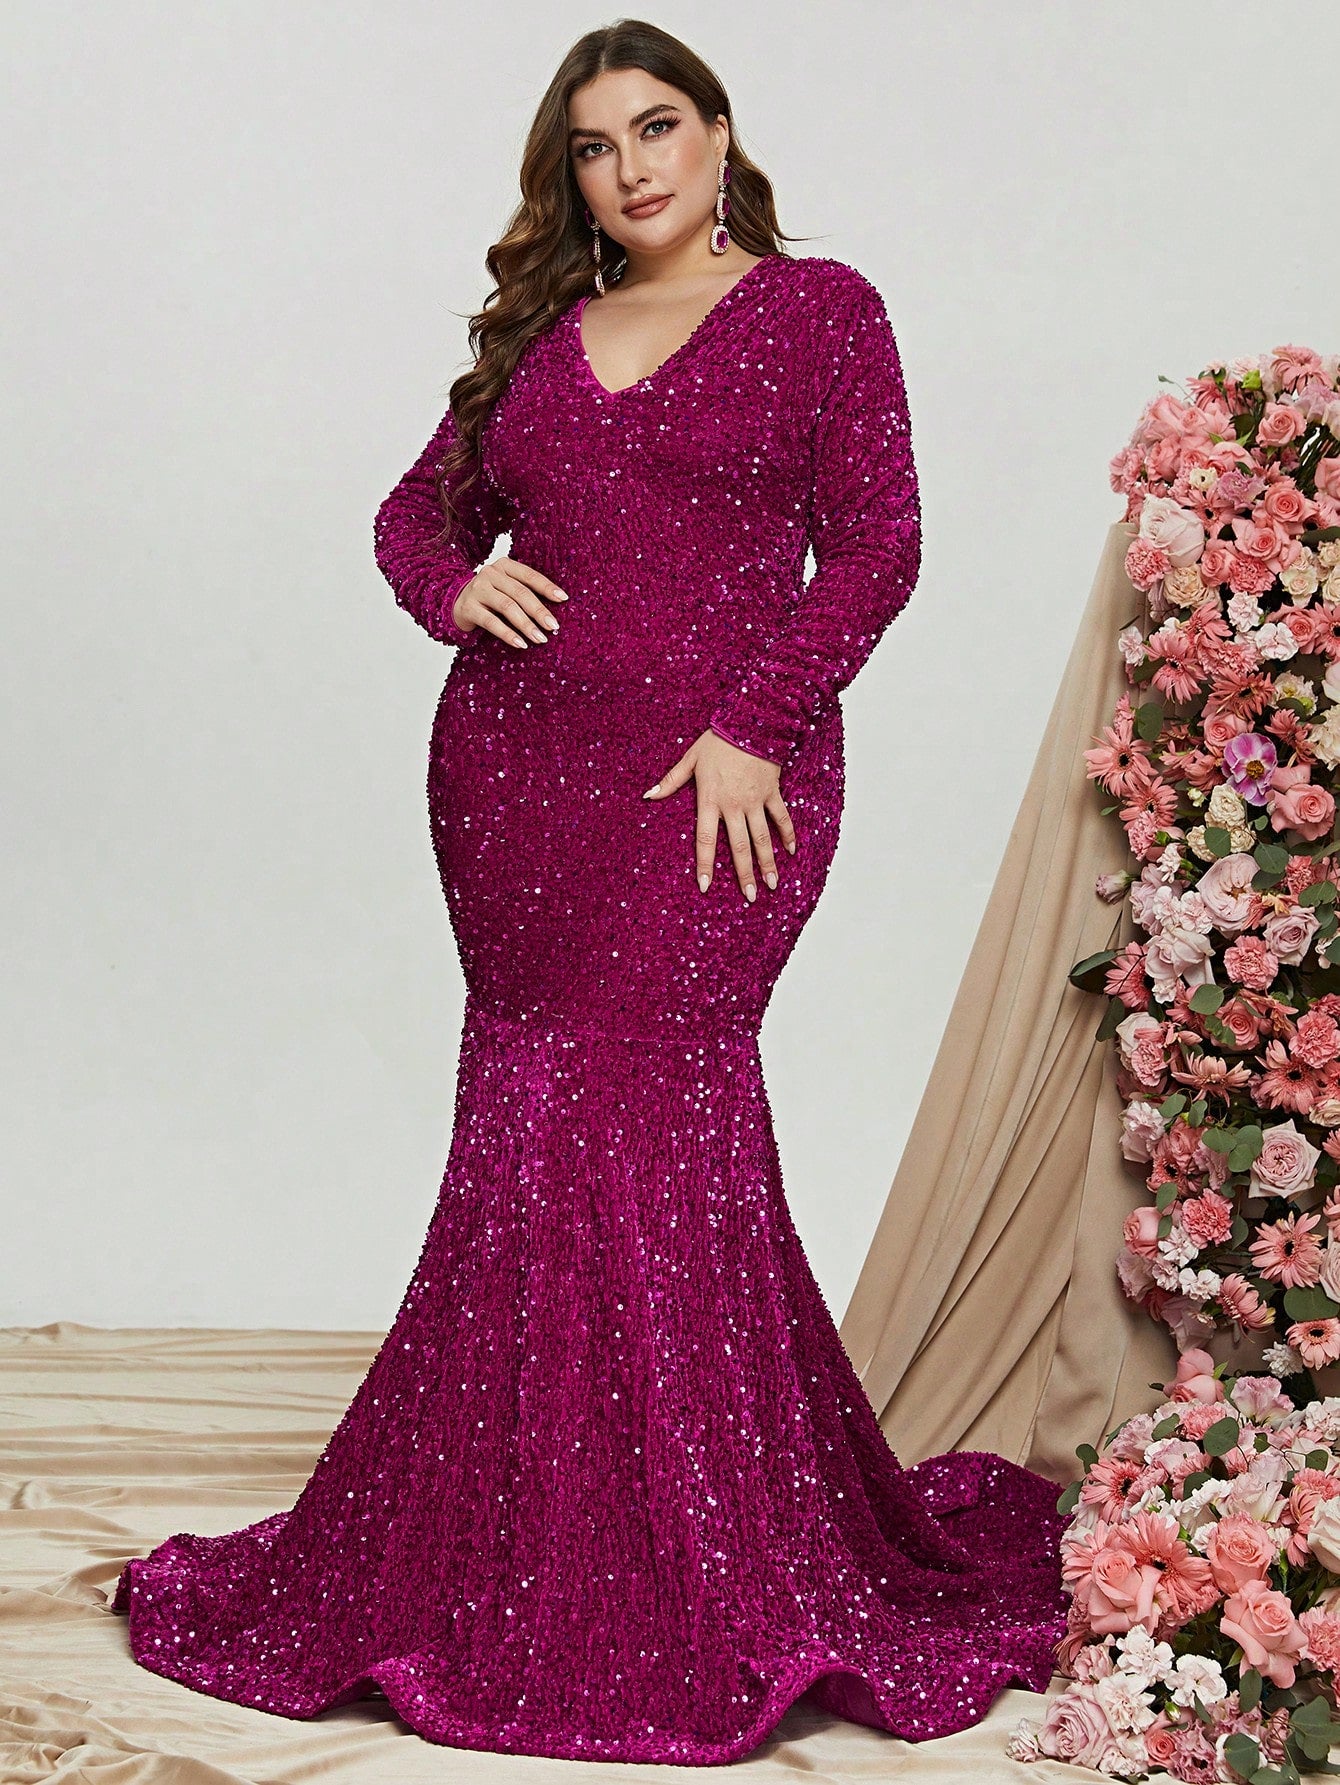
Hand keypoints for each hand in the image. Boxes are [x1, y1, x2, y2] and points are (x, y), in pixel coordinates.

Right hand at [451, 556, 568, 646]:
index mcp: (504, 565)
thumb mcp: (506, 588)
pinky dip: (508, 634)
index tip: (564, 599)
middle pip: (520, 592)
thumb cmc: (490, 597)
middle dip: (539, 610)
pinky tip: (521, 644)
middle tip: (553, 626)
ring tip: (540, 638)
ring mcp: (477, 589)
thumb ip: (525, 591)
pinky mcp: (468, 607)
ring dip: (526, 624)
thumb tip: (557, 606)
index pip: (529, 575)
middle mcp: (490, 573)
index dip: (546, 587)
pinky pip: (491, 622)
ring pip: (507, 607)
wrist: (456, 603)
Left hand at [643, 729, 797, 901]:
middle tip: (750, 897)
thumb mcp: (690, 758)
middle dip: (744, 874)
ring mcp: (755, 800)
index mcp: (710, 799)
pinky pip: (782, 817)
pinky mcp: (772, 792)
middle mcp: (734, 805)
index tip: (705, 886)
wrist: (751, 720)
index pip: (706, 839)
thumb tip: (648, 795)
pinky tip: (790, 852)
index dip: (705, 864)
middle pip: (739, 846)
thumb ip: (671, 780)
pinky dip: (788, 834)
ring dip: (768, 863)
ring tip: (772, 884)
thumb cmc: (718, 739)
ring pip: (762, 837)